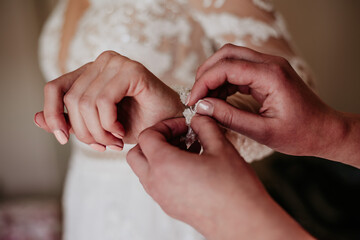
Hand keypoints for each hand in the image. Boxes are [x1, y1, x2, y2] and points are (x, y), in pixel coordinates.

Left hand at [34, 51, 183, 150]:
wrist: (171, 125)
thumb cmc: (138, 123)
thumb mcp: (96, 126)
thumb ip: (68, 120)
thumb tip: (36, 118)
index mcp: (90, 72)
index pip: (54, 88)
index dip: (53, 115)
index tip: (63, 138)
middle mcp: (101, 62)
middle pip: (71, 100)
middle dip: (84, 132)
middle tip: (104, 146)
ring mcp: (116, 63)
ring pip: (85, 103)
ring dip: (99, 132)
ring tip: (114, 141)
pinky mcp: (131, 70)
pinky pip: (104, 101)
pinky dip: (109, 123)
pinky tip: (121, 130)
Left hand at [127, 116, 311, 239]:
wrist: (243, 223)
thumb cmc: (234, 188)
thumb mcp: (221, 147)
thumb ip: (204, 126)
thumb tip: (197, 119)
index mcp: (164, 165)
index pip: (147, 136)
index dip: (165, 125)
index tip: (184, 125)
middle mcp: (157, 183)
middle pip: (136, 154)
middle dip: (154, 140)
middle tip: (179, 136)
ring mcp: (161, 198)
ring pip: (144, 170)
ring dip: (160, 155)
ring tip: (189, 150)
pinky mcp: (170, 207)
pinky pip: (156, 183)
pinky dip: (165, 170)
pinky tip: (192, 166)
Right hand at [187, 44, 348, 159]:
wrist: (325, 131)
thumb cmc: (300, 134)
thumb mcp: (262, 132)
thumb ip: (229, 118)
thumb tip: (201, 107)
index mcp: (271, 75)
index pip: (226, 67)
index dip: (203, 83)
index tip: (192, 101)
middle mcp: (270, 63)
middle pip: (226, 54)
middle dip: (205, 74)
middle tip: (195, 97)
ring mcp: (270, 65)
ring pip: (231, 58)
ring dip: (214, 76)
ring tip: (205, 100)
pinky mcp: (268, 72)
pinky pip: (239, 68)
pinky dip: (225, 81)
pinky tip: (219, 98)